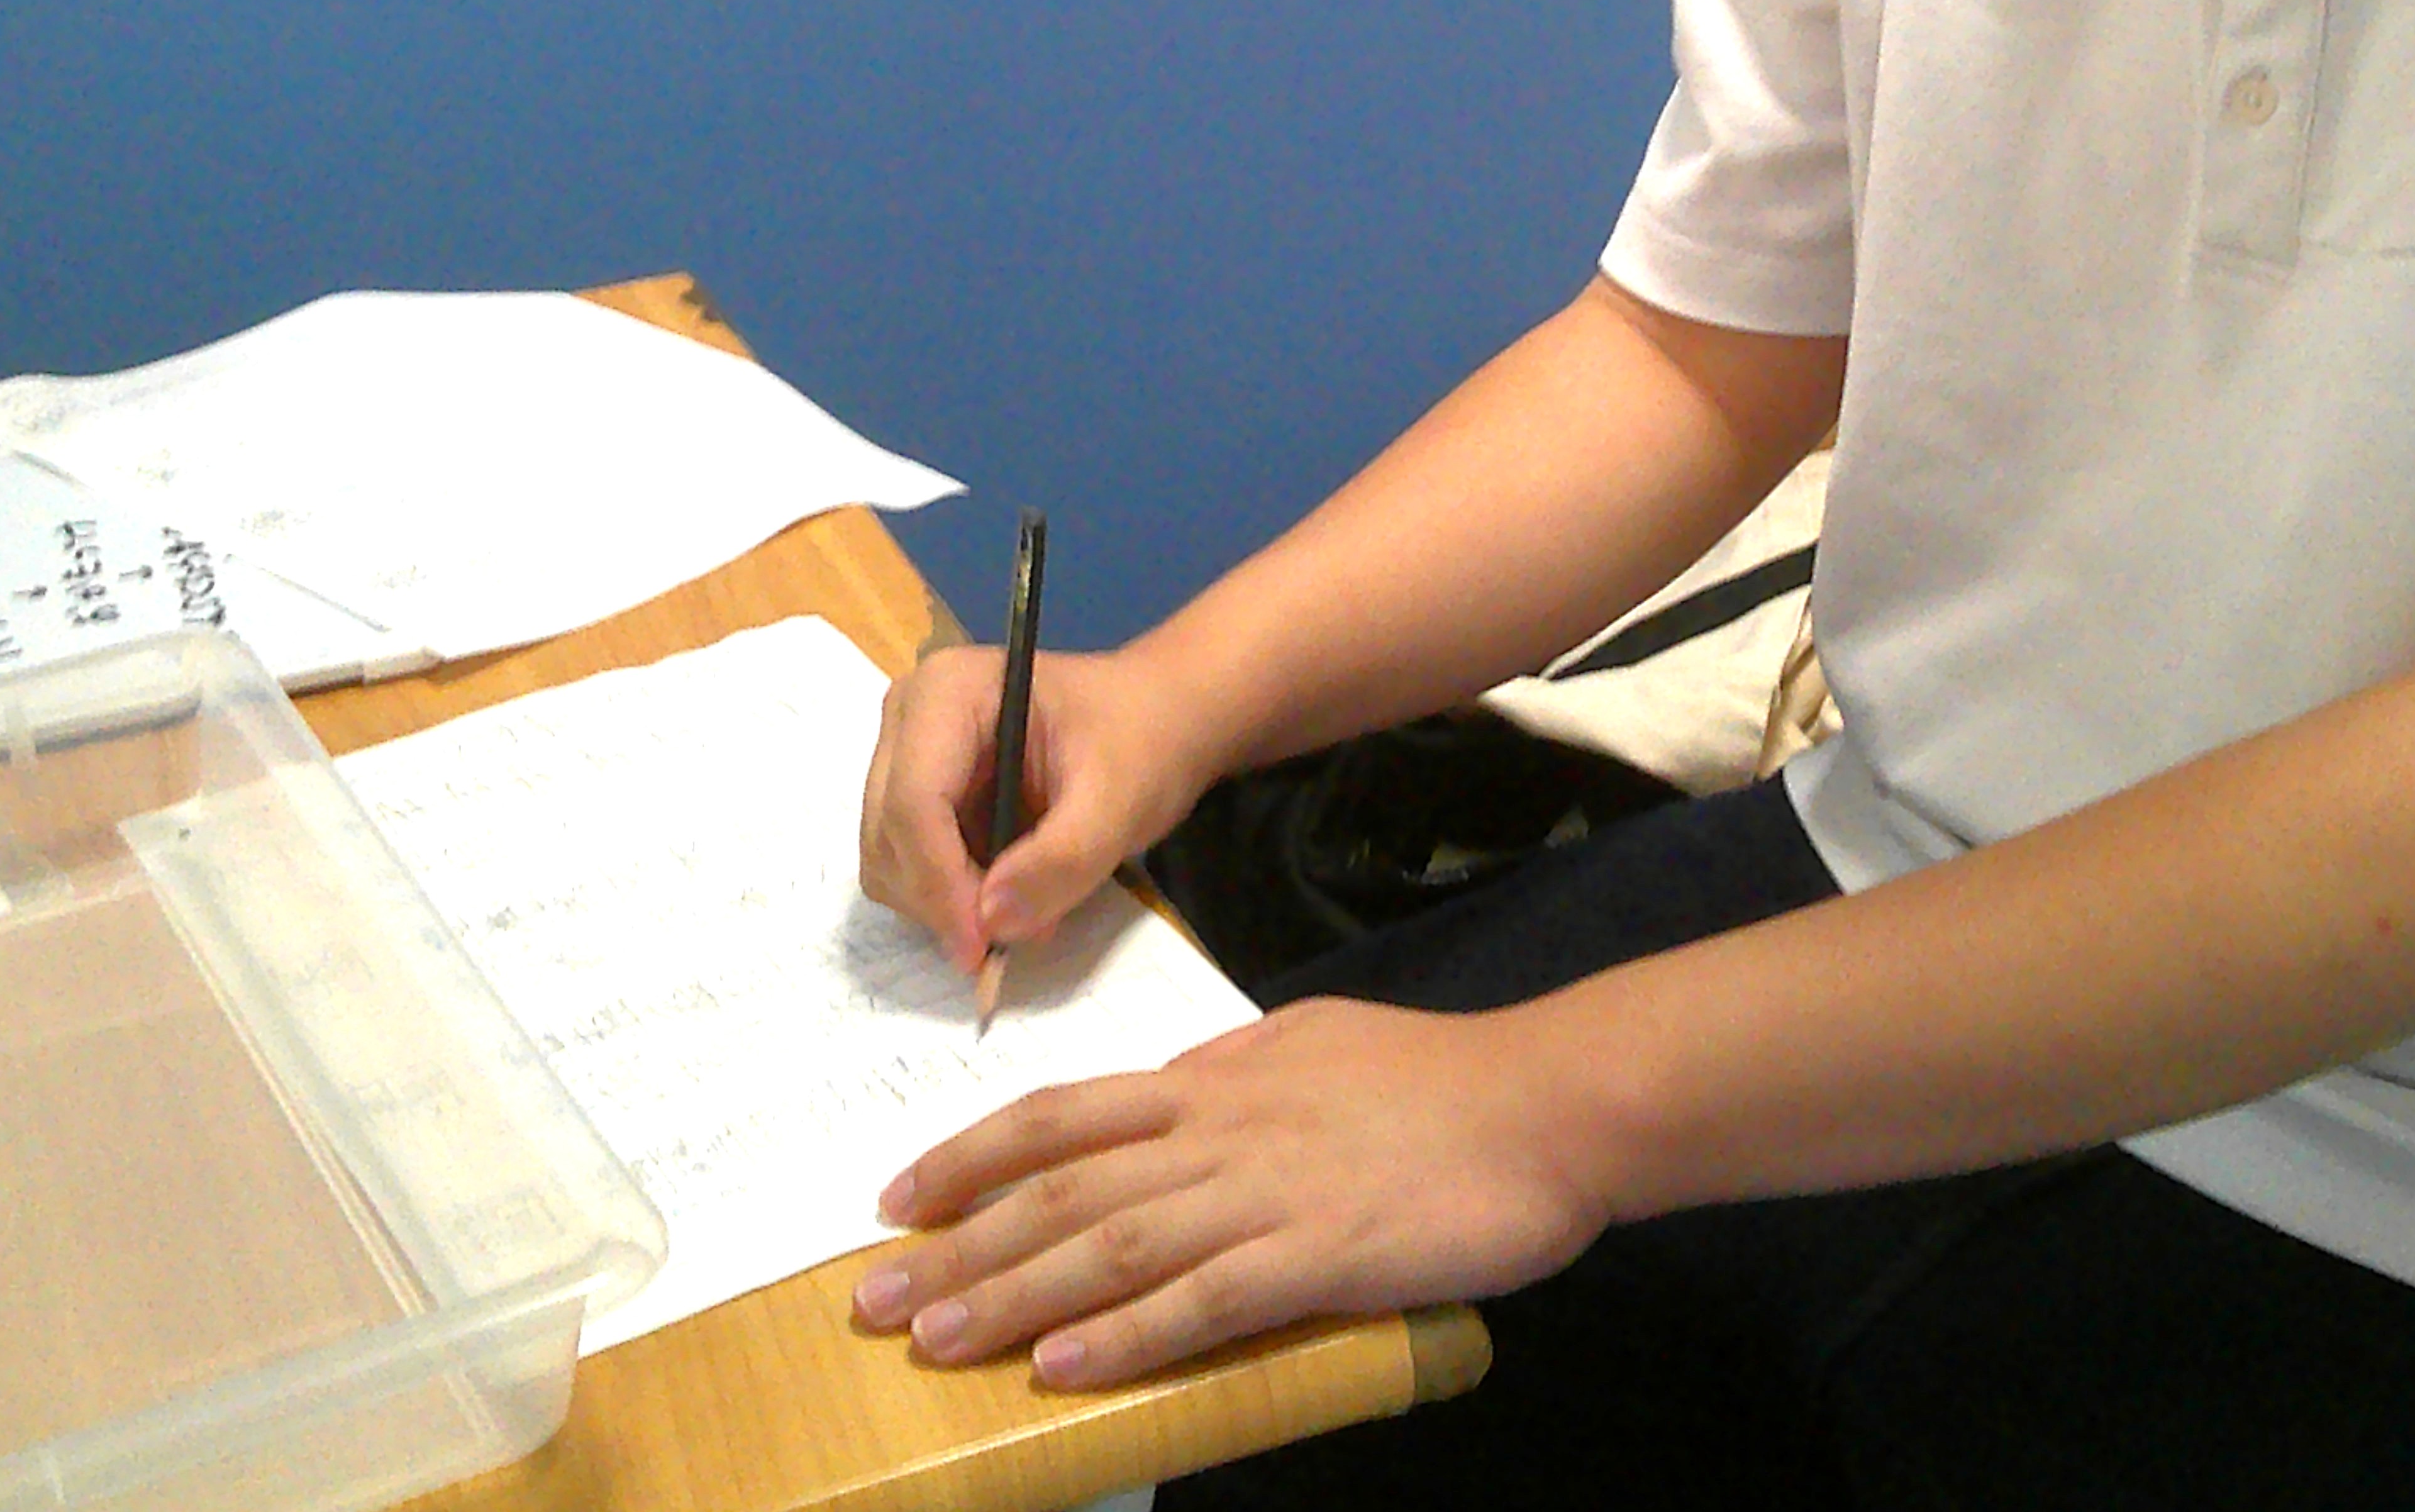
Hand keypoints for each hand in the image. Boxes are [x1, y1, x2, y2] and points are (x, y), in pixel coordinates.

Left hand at [849, 996, 1610, 1386]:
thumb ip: (1230, 1078)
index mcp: (1213, 1084)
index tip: (895, 1202)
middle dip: (956, 1247)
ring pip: (1109, 1245)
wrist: (1544, 1103)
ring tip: (934, 1343)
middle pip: (1059, 1189)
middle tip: (870, 1300)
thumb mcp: (1309, 1049)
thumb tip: (1167, 1098)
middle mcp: (1219, 1132)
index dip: (969, 1158)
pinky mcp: (1319, 1255)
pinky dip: (1124, 1334)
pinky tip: (1063, 1366)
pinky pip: (1202, 1301)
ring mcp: (1266, 1193)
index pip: (1061, 1117)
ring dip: (1011, 1296)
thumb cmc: (1434, 1079)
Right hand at [858, 643, 1218, 973]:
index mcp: (948, 691)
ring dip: (946, 902)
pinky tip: (1008, 889)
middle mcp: (909, 715)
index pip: (915, 802)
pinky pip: (908, 864)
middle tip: (1015, 934)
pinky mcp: (918, 790)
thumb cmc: (1143, 741)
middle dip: (944, 897)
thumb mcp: (1119, 801)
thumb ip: (1060, 860)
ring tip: (1024, 906)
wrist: (1157, 719)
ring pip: (889, 858)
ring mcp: (906, 753)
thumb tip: (991, 920)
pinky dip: (950, 894)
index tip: (982, 949)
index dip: (939, 884)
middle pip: (890, 834)